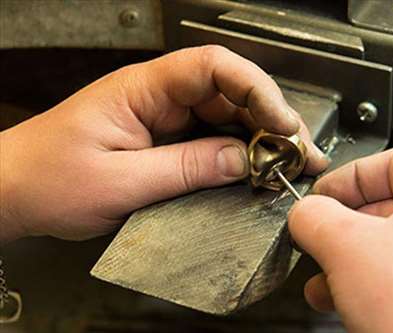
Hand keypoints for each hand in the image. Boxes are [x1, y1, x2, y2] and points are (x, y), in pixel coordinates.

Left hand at [0, 45, 327, 242]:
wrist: (16, 192)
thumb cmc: (48, 179)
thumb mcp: (120, 181)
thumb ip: (184, 169)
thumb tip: (241, 160)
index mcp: (142, 89)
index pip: (212, 66)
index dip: (256, 89)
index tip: (283, 123)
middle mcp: (159, 98)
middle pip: (231, 93)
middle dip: (271, 120)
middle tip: (300, 154)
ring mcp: (165, 120)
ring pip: (227, 118)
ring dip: (261, 140)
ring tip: (288, 167)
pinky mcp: (167, 142)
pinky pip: (212, 141)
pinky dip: (238, 157)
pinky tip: (256, 173)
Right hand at [289, 145, 392, 331]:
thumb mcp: (344, 246)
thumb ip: (313, 215)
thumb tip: (304, 212)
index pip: (391, 160)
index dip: (346, 177)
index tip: (319, 196)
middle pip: (388, 204)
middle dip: (341, 227)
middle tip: (316, 236)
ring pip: (391, 243)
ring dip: (347, 258)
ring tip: (320, 276)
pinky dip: (368, 280)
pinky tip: (338, 298)